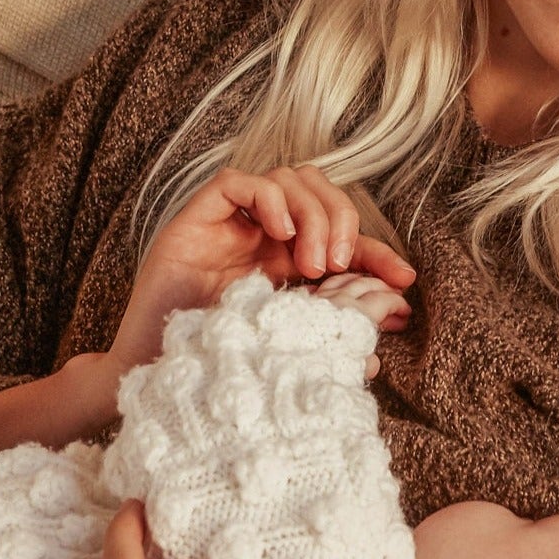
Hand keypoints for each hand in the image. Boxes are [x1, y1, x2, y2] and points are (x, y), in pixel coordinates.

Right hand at [106, 165, 414, 373]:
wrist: (155, 380)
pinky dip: (269, 197)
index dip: (376, 251)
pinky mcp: (195, 221)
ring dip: (311, 213)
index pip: (341, 237)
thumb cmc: (218, 368)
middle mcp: (262, 239)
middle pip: (319, 191)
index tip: (403, 281)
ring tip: (310, 263)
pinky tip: (280, 234)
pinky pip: (237, 181)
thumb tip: (389, 330)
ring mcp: (229, 227)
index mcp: (287, 266)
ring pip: (287, 178)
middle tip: (336, 268)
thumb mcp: (291, 348)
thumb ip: (334, 334)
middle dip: (341, 222)